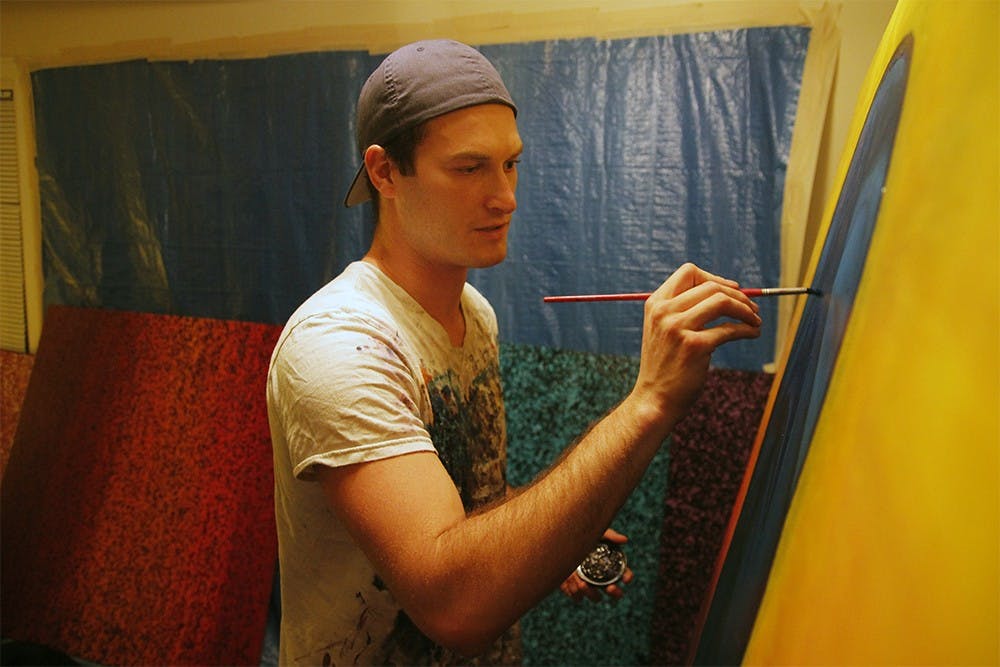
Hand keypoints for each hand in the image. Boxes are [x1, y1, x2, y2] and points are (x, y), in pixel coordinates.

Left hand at [560, 528, 632, 602]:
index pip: (624, 573)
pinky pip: (577, 597)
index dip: (628, 577)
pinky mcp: (574, 589)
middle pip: (614, 592)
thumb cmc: (581, 536)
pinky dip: (574, 591)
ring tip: (581, 581)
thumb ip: (610, 536)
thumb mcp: (596, 533)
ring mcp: (588, 585)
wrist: (558, 541)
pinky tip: (568, 579)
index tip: (626, 579)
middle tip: (610, 587)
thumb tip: (625, 540)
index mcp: (609, 565)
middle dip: (616, 593)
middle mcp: (601, 578)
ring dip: (591, 592)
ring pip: (596, 598)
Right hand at [632, 263, 760, 422]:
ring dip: (746, 309)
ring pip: (722, 301)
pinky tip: (752, 333)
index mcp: (655, 304)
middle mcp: (664, 312)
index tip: (731, 291)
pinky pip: (730, 329)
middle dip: (738, 295)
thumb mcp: (663, 330)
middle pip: (711, 286)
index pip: (689, 273)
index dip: (715, 278)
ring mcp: (677, 328)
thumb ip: (682, 310)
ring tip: (755, 320)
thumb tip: (725, 290)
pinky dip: (747, 329)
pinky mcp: (694, 346)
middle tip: (752, 308)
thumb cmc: (665, 366)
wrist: (654, 400)